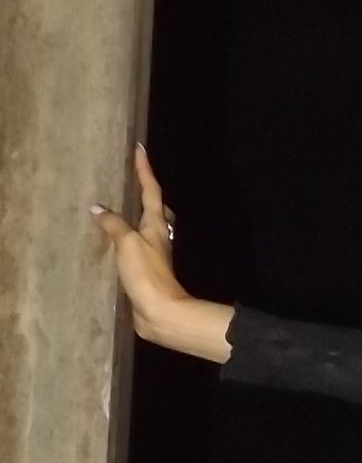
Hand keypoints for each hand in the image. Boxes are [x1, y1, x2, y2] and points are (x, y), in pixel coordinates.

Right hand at [90, 145, 233, 361]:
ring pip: (143, 228)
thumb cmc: (148, 275)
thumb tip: (98, 209)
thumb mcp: (128, 244)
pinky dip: (122, 239)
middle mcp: (157, 237)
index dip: (144, 169)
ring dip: (132, 215)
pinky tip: (109, 242)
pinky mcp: (143, 272)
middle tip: (131, 177)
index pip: (150, 191)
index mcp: (156, 226)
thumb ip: (113, 225)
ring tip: (114, 206)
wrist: (161, 313)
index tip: (139, 148)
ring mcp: (151, 255)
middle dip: (145, 191)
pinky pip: (131, 248)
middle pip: (154, 208)